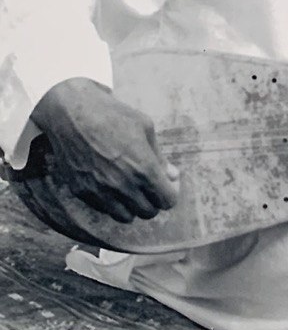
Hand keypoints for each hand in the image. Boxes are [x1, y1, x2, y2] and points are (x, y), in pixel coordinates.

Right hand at [29, 78, 177, 228]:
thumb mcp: (145, 127)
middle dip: (152, 201)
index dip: (169, 194)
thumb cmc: (112, 115)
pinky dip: (111, 203)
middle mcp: (123, 186)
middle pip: (148, 212)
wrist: (71, 113)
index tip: (166, 185)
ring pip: (126, 217)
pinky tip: (110, 185)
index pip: (167, 201)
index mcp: (144, 169)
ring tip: (129, 188)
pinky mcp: (82, 192)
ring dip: (132, 206)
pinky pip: (104, 209)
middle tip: (148, 187)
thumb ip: (160, 157)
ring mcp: (101, 191)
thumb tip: (173, 175)